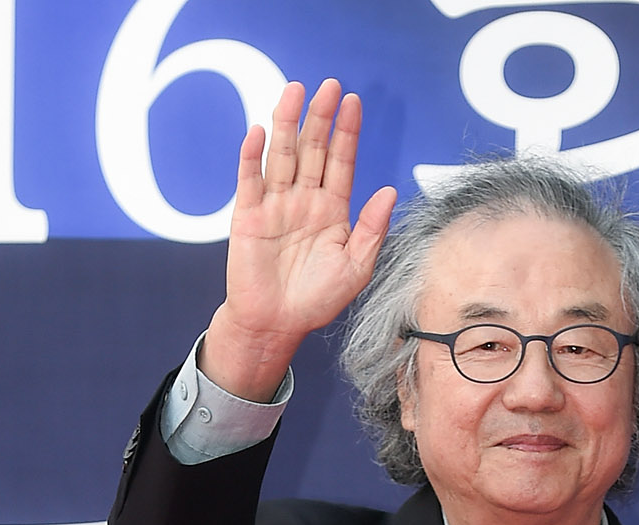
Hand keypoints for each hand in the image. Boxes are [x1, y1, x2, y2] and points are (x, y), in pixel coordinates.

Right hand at [201, 79, 397, 400]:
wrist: (277, 324)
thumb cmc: (317, 299)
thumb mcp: (356, 267)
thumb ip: (372, 229)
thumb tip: (390, 190)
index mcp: (332, 210)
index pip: (340, 162)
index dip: (346, 133)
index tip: (353, 103)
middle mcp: (303, 201)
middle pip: (312, 150)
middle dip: (320, 118)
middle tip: (328, 86)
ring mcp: (275, 205)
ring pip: (282, 156)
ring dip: (287, 123)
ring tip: (295, 92)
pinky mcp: (247, 216)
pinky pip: (250, 180)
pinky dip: (253, 156)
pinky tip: (260, 132)